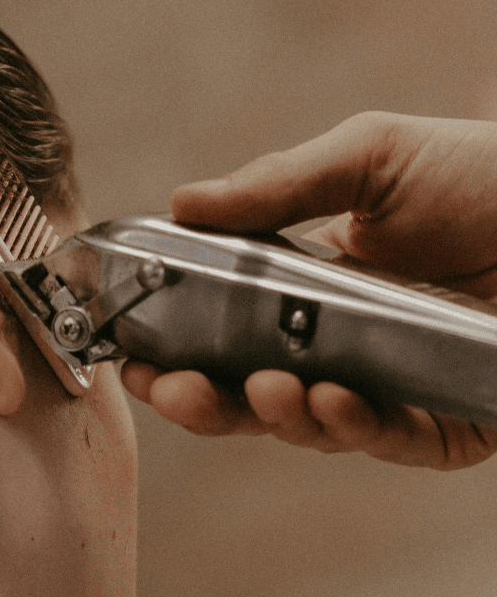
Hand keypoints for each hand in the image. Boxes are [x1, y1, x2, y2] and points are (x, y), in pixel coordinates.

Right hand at [127, 111, 496, 469]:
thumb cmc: (486, 172)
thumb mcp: (372, 156)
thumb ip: (278, 185)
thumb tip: (182, 203)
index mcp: (309, 289)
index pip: (222, 333)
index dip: (175, 352)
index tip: (133, 355)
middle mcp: (341, 347)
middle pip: (249, 395)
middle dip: (201, 402)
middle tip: (169, 390)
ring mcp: (392, 388)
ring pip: (311, 427)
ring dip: (273, 416)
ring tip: (260, 389)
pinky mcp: (448, 424)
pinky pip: (388, 440)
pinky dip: (352, 425)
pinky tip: (331, 399)